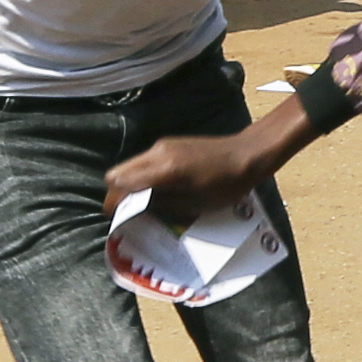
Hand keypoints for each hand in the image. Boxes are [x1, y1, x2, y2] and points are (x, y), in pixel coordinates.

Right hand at [105, 128, 272, 228]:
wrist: (246, 154)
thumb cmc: (226, 185)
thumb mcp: (194, 204)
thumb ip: (161, 205)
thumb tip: (138, 209)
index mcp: (164, 170)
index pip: (123, 184)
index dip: (115, 203)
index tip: (115, 218)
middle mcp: (157, 153)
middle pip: (117, 172)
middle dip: (116, 193)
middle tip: (125, 212)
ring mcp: (161, 146)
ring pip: (129, 165)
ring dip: (128, 184)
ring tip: (139, 203)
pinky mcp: (168, 143)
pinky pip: (143, 161)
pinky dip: (140, 175)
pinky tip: (154, 189)